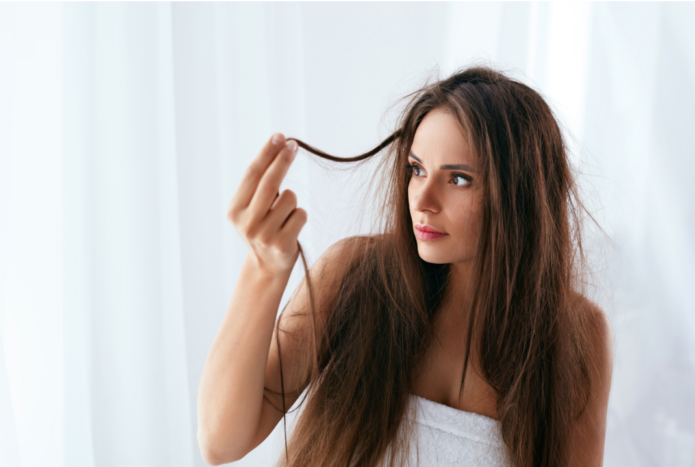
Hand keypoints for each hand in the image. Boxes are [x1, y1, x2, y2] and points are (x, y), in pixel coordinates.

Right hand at [227, 133, 306, 274]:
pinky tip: (291, 228)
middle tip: (294, 144)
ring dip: (292, 200)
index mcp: (234, 210)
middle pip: (269, 182)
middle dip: (283, 160)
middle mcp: (246, 223)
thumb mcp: (252, 208)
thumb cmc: (263, 227)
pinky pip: (301, 214)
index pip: (252, 174)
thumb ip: (260, 184)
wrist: (267, 266)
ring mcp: (264, 235)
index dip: (267, 154)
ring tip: (284, 215)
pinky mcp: (283, 244)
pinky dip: (300, 215)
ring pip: (290, 198)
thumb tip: (281, 147)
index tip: (279, 137)